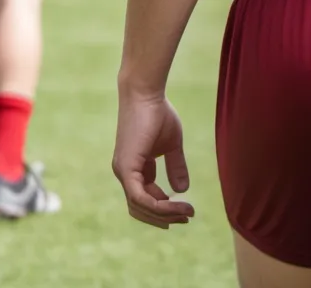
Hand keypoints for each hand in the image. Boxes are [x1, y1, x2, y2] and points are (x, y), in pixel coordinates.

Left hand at [113, 93, 194, 229]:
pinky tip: (174, 204)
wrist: (146, 93)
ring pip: (140, 206)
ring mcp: (123, 172)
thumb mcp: (172, 144)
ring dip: (164, 213)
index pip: (146, 199)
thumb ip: (175, 166)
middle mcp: (125, 173)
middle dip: (164, 217)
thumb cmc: (158, 113)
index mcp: (134, 168)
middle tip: (187, 217)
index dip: (166, 208)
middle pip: (141, 208)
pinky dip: (157, 205)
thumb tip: (182, 190)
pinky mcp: (126, 168)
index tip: (187, 209)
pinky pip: (139, 197)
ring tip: (186, 212)